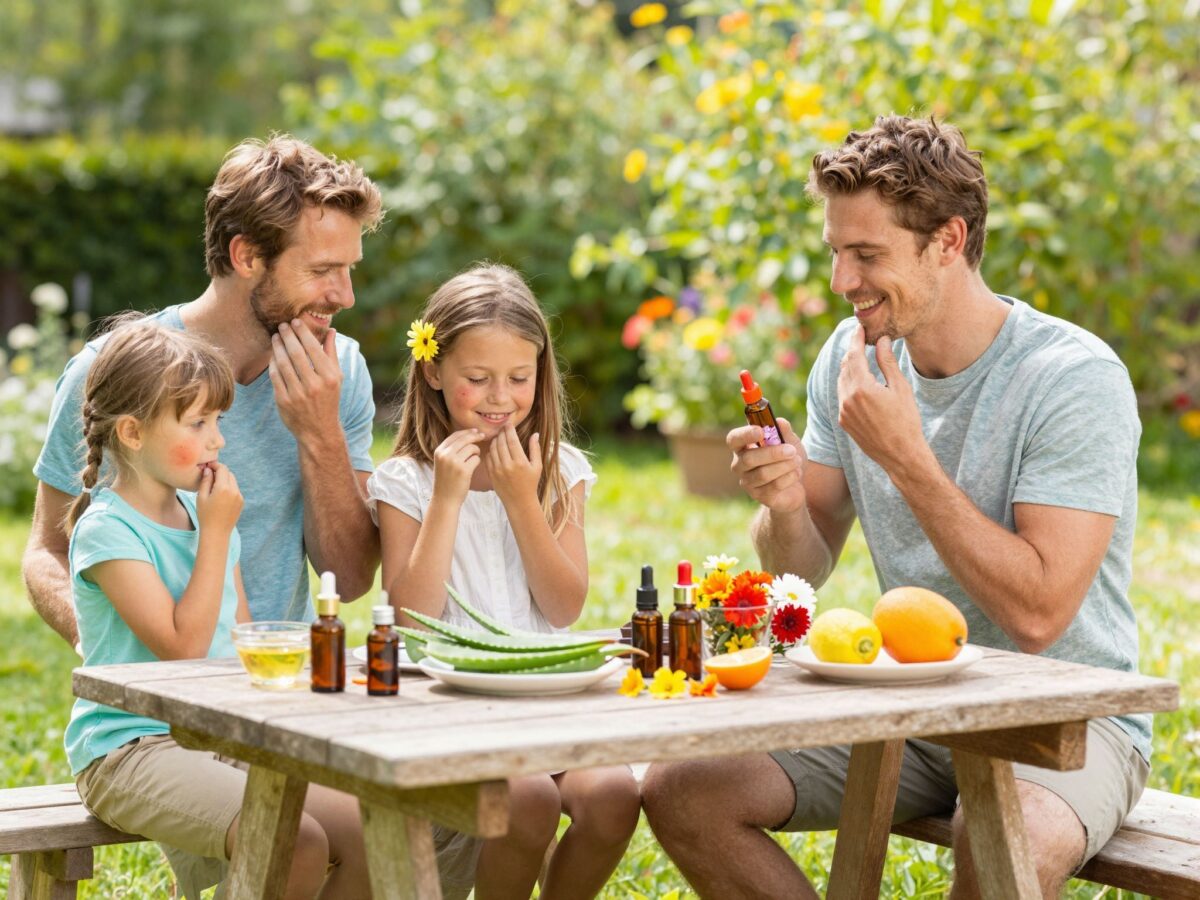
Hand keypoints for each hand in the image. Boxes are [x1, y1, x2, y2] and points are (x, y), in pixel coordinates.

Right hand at [196, 462, 242, 533]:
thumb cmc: (205, 515)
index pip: (222, 469)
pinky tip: (219, 494)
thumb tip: (208, 469)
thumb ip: (206, 481)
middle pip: (229, 474)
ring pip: (233, 481)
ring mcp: (240, 497)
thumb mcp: (201, 497)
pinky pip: (235, 490)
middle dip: (220, 472)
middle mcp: (234, 491)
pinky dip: (228, 488)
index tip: (208, 466)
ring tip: (213, 485)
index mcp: (224, 488)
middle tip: (209, 474)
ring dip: (224, 480)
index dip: (215, 465)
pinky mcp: (241, 502)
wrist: (217, 533)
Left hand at [268, 320, 343, 442]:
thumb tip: (331, 330)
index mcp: (329, 377)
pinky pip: (275, 376)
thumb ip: (332, 353)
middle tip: (282, 325)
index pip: (313, 348)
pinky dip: (273, 363)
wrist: (319, 430)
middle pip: (296, 353)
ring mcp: (298, 394)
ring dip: (277, 347)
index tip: (295, 322)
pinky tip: (273, 354)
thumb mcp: (336, 378)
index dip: (302, 332)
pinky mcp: (284, 401)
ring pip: (283, 363)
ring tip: (276, 337)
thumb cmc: (329, 399)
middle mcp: (314, 385)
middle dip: (287, 335)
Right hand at [431, 429, 485, 503]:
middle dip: (476, 437)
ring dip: (476, 452)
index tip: (476, 431)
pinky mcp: (464, 470)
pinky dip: (477, 462)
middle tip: (483, 437)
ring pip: (472, 448)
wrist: (444, 499)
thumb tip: (467, 435)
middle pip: (465, 439)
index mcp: (439, 451)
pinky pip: (476, 459)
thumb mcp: (443, 462)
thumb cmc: (446, 480)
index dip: (467, 432)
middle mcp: (445, 455)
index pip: (455, 435)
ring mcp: (454, 462)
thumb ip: (451, 450)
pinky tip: (473, 467)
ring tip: (473, 459)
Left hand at [486, 427, 541, 509]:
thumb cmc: (531, 483)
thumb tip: (535, 434)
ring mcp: (497, 470)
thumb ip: (535, 449)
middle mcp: (507, 465)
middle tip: (503, 428)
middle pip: (501, 442)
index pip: (512, 440)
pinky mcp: (491, 474)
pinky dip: (491, 450)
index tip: (509, 423)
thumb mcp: (537, 466)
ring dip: (495, 440)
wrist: (519, 501)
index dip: (509, 429)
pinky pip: (488, 457)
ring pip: (493, 448)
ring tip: (499, 436)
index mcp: (520, 462)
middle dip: (501, 432)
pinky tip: (495, 448)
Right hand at [729, 417, 807, 513]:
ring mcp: (748, 483)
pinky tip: (797, 473)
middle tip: (792, 450)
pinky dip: (789, 477)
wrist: (796, 484)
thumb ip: (784, 430)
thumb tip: (780, 422)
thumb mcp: (789, 441)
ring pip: (763, 474)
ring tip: (797, 461)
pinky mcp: (760, 496)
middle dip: (773, 454)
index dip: (745, 435)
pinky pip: (774, 486)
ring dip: (785, 466)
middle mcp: (740, 465)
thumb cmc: (786, 458)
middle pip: (749, 459)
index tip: (761, 431)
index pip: (734, 439)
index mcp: (742, 447)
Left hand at [837, 326, 926, 473]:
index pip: (854, 355)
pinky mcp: (843, 421)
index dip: (856, 339)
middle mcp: (847, 399)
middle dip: (852, 352)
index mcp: (862, 388)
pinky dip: (848, 384)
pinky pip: (842, 396)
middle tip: (861, 340)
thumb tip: (881, 340)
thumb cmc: (906, 420)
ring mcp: (843, 411)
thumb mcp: (900, 388)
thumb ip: (887, 362)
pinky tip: (859, 380)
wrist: (901, 455)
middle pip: (845, 366)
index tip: (859, 328)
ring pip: (841, 381)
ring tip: (861, 358)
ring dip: (849, 367)